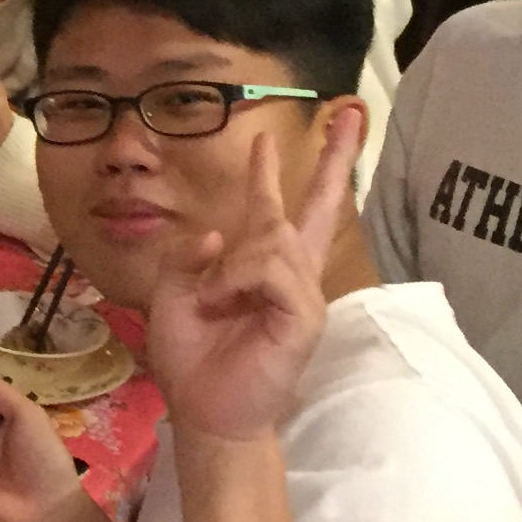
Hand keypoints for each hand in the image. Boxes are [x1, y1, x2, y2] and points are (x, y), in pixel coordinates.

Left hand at [143, 104, 366, 446]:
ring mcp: (303, 292)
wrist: (202, 408)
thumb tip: (217, 233)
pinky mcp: (305, 315)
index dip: (271, 173)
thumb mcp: (172, 293)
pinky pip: (271, 270)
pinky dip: (238, 278)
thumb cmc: (191, 354)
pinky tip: (224, 301)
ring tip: (213, 297)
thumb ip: (189, 257)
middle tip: (349, 113)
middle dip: (334, 158)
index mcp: (259, 266)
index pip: (274, 209)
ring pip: (272, 238)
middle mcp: (290, 273)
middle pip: (318, 206)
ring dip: (231, 263)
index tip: (267, 136)